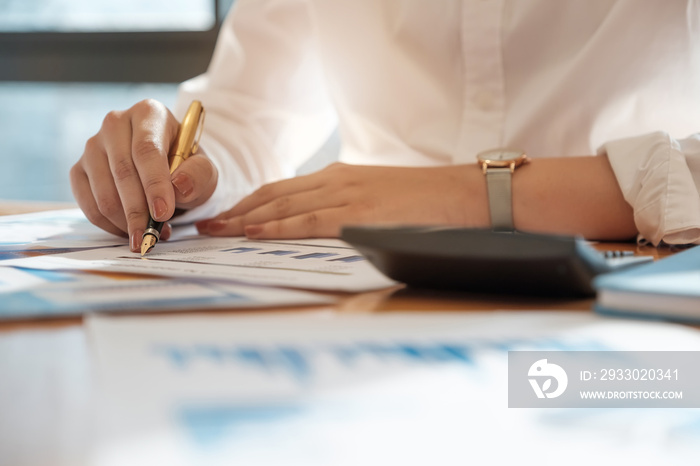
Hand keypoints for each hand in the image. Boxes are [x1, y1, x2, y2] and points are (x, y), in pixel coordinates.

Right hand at [70, 99, 217, 251]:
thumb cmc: (186, 168)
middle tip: (152, 238)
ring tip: (150, 233)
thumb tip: (179, 186)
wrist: (168, 170)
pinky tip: (130, 230)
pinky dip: (110, 226)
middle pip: (122, 172)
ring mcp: (93, 146)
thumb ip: (199, 175)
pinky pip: (89, 205)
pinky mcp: (80, 170)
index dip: (155, 184)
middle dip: (138, 211)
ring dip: (126, 222)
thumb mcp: (204, 170)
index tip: (163, 214)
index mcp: (149, 114)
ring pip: (103, 193)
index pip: (147, 150)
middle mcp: (115, 123)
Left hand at [195, 163, 488, 238]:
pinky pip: (308, 220)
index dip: (250, 202)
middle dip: (236, 209)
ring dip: (245, 218)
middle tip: (206, 225)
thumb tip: (324, 231)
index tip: (226, 215)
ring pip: (283, 204)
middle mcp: (336, 181)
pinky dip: (277, 225)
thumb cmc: (427, 202)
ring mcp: (346, 194)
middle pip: (273, 193)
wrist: (464, 194)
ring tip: (215, 231)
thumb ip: (349, 209)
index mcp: (340, 177)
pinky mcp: (359, 212)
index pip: (283, 188)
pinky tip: (254, 232)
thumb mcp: (379, 199)